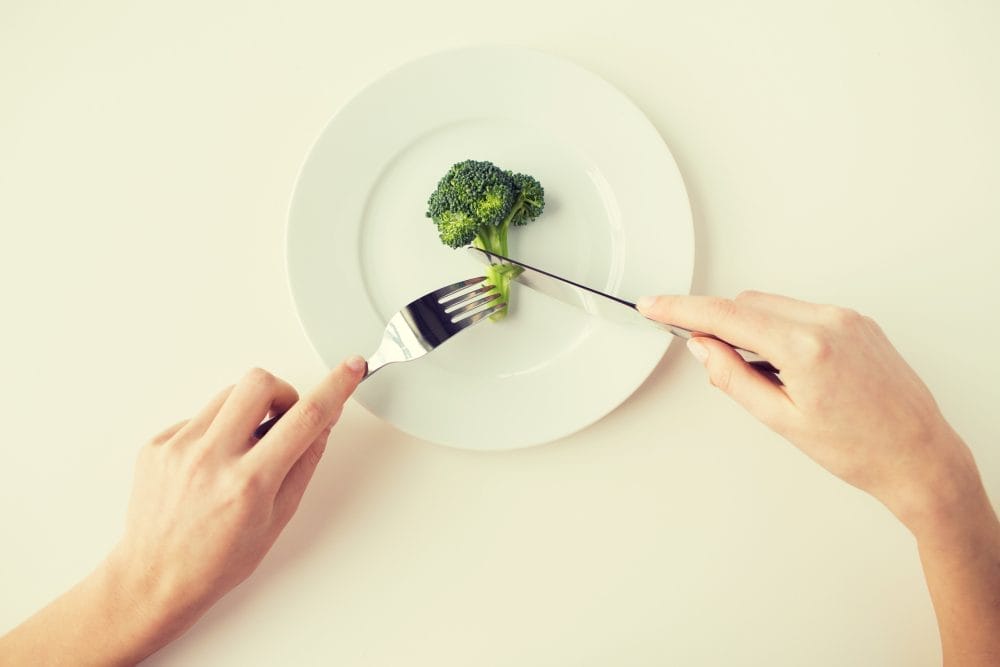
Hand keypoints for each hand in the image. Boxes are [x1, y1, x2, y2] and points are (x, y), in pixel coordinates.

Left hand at [105, 357, 365, 655]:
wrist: (155, 578)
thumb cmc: (217, 559)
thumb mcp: (278, 517)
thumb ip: (303, 463)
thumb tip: (322, 422)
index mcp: (249, 482)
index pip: (305, 418)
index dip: (335, 387)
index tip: (350, 368)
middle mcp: (211, 458)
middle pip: (260, 383)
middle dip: (282, 392)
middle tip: (283, 419)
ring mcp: (179, 448)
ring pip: (228, 394)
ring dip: (247, 412)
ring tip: (243, 450)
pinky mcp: (157, 444)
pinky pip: (199, 416)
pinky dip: (215, 431)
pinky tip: (211, 466)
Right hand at [637, 292, 978, 532]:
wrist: (919, 456)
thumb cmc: (861, 450)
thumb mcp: (782, 421)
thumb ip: (734, 378)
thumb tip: (703, 349)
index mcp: (807, 348)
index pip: (727, 315)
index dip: (682, 309)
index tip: (655, 305)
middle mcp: (829, 322)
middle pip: (748, 304)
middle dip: (720, 324)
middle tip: (713, 359)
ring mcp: (847, 318)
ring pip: (773, 306)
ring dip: (752, 328)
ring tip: (770, 379)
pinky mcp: (858, 322)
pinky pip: (800, 312)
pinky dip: (780, 330)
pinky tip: (789, 367)